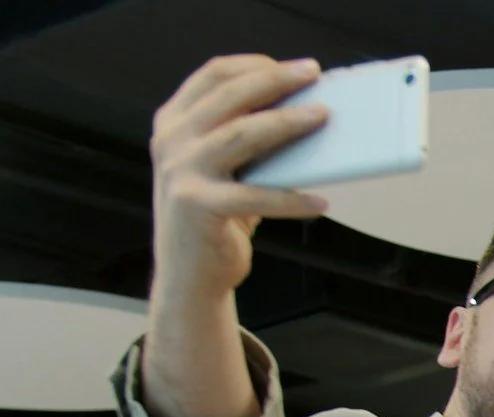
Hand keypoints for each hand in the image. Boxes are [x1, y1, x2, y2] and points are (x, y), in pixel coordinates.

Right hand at [149, 55, 331, 302]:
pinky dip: (293, 199)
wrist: (189, 274)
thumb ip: (248, 138)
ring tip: (322, 117)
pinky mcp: (197, 206)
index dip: (255, 64)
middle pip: (229, 96)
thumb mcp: (225, 167)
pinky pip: (256, 196)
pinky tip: (320, 201)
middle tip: (314, 76)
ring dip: (287, 122)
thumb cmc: (216, 216)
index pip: (213, 75)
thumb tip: (306, 113)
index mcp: (174, 122)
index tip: (295, 68)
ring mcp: (180, 172)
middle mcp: (172, 140)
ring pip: (241, 134)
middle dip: (276, 80)